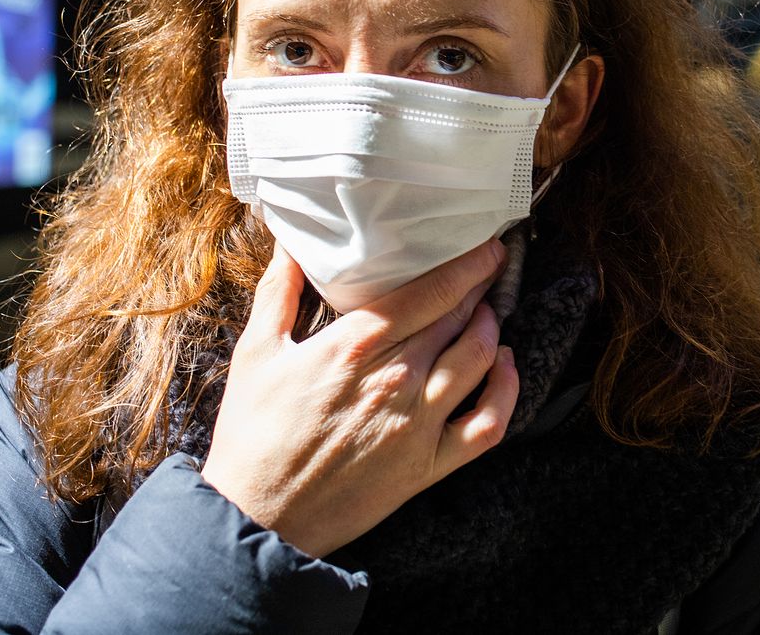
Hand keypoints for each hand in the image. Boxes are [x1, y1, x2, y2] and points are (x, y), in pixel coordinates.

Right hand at [200, 241, 518, 558]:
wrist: (256, 516)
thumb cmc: (252, 435)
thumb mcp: (255, 353)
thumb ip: (277, 291)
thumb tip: (291, 243)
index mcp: (355, 345)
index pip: (430, 291)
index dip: (467, 265)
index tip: (486, 246)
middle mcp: (395, 379)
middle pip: (457, 318)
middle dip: (479, 288)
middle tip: (487, 271)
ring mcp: (417, 424)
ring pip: (478, 359)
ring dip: (489, 328)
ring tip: (485, 314)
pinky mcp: (428, 465)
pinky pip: (487, 425)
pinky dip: (506, 391)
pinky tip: (504, 367)